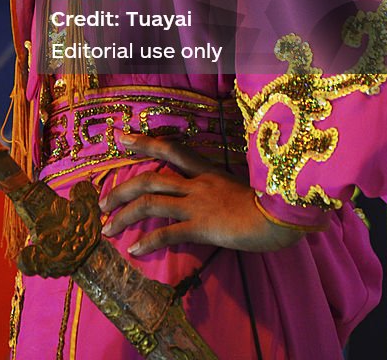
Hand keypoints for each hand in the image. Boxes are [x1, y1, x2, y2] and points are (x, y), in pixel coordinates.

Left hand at [99, 131, 304, 255]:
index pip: (170, 148)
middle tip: (101, 201)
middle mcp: (197, 182)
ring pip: (151, 202)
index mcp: (207, 170)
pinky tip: (135, 251)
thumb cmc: (269, 203)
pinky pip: (168, 232)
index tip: (120, 137)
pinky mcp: (203, 226)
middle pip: (150, 177)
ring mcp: (199, 203)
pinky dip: (148, 240)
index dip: (143, 141)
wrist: (284, 216)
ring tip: (108, 228)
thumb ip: (220, 190)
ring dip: (124, 214)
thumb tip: (208, 197)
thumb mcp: (241, 189)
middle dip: (121, 188)